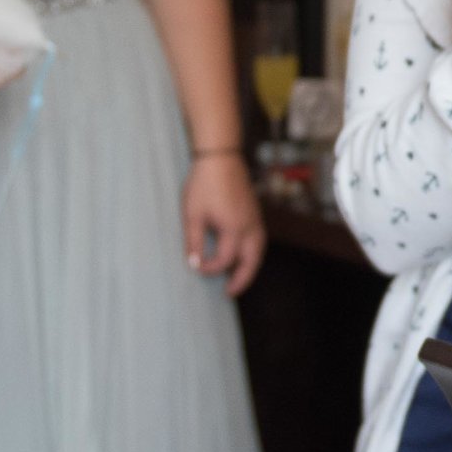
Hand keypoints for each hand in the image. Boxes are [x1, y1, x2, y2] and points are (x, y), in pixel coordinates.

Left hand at [185, 151, 264, 294]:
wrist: (220, 158)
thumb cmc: (204, 184)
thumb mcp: (193, 214)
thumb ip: (193, 241)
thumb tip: (194, 263)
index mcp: (234, 229)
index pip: (224, 259)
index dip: (210, 268)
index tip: (196, 267)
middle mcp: (249, 227)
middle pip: (251, 262)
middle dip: (241, 280)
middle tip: (229, 293)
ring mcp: (255, 219)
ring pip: (259, 252)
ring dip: (250, 267)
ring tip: (237, 278)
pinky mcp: (255, 213)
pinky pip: (259, 240)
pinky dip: (253, 253)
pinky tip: (242, 255)